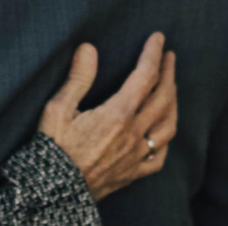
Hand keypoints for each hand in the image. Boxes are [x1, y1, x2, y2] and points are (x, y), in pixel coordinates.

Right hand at [38, 32, 177, 200]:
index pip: (144, 77)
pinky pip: (160, 155)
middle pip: (163, 99)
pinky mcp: (134, 173)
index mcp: (117, 114)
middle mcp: (133, 134)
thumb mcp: (59, 107)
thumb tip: (90, 48)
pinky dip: (166, 137)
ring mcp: (137, 156)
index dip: (153, 54)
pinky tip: (163, 131)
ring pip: (168, 126)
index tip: (158, 37)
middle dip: (168, 73)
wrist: (55, 189)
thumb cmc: (54, 146)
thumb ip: (78, 77)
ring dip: (173, 102)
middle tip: (169, 56)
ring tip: (171, 87)